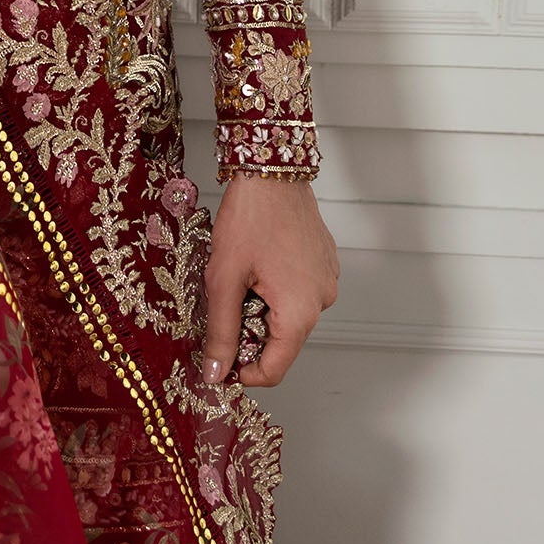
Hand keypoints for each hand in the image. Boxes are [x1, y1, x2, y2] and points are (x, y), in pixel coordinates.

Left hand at [201, 174, 338, 389]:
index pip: (274, 370)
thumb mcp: (224, 278)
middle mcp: (322, 301)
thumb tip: (216, 373)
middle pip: (281, 342)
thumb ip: (221, 332)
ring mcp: (327, 281)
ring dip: (261, 307)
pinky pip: (298, 291)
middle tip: (222, 301)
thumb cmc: (249, 217)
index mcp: (300, 313)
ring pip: (288, 315)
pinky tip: (257, 263)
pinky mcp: (324, 263)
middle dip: (248, 331)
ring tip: (239, 274)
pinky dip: (275, 288)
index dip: (242, 373)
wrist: (271, 170)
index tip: (218, 362)